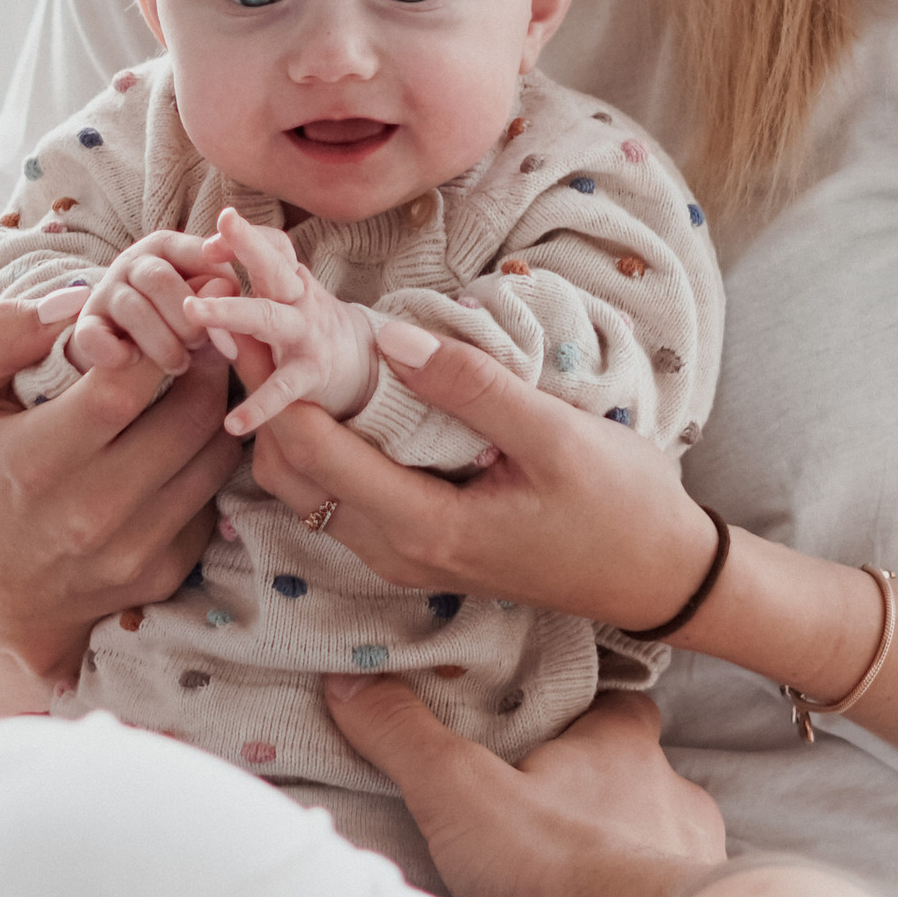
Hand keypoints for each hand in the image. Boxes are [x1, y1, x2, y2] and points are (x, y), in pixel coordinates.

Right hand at [0, 297, 241, 689]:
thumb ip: (1, 333)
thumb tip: (78, 297)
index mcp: (36, 461)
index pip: (123, 385)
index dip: (158, 340)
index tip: (166, 316)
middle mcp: (89, 513)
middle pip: (188, 418)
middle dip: (206, 364)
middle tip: (203, 336)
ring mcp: (131, 549)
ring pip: (215, 456)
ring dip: (218, 408)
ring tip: (201, 378)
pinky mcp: (163, 571)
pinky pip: (212, 498)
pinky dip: (207, 461)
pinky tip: (185, 439)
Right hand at [60, 226, 241, 377]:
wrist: (131, 342)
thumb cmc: (180, 316)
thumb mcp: (204, 299)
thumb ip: (219, 294)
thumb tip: (228, 290)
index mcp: (166, 247)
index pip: (194, 250)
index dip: (216, 274)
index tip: (233, 298)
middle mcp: (132, 262)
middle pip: (158, 279)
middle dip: (186, 318)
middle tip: (200, 344)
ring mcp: (106, 292)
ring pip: (132, 309)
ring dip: (162, 343)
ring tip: (179, 364)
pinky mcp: (86, 324)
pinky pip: (93, 336)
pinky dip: (117, 354)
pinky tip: (135, 361)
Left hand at [185, 210, 377, 436]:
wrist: (367, 366)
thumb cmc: (310, 326)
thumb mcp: (286, 298)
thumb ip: (246, 291)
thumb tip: (200, 284)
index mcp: (292, 282)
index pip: (274, 246)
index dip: (245, 237)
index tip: (210, 244)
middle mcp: (300, 302)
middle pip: (276, 267)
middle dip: (248, 245)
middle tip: (217, 230)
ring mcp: (307, 337)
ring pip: (268, 318)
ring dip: (230, 310)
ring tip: (193, 311)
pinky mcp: (312, 375)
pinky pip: (283, 389)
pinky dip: (259, 406)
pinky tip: (233, 424)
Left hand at [253, 323, 715, 628]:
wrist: (660, 575)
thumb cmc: (620, 505)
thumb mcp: (553, 434)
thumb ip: (469, 387)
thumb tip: (385, 339)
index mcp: (424, 527)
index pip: (313, 453)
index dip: (269, 384)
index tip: (243, 321)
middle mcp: (398, 552)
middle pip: (292, 476)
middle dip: (259, 399)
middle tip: (237, 324)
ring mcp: (405, 558)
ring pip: (309, 492)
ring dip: (283, 423)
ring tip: (269, 348)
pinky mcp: (420, 547)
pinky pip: (341, 497)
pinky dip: (317, 446)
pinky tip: (324, 394)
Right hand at [324, 684, 727, 896]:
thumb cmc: (556, 868)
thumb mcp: (459, 792)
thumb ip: (405, 735)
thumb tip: (350, 679)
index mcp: (622, 745)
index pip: (618, 704)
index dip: (586, 711)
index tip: (546, 725)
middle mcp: (672, 792)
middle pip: (635, 773)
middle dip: (596, 790)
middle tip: (541, 813)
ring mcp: (694, 857)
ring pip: (657, 837)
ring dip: (622, 851)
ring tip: (569, 877)